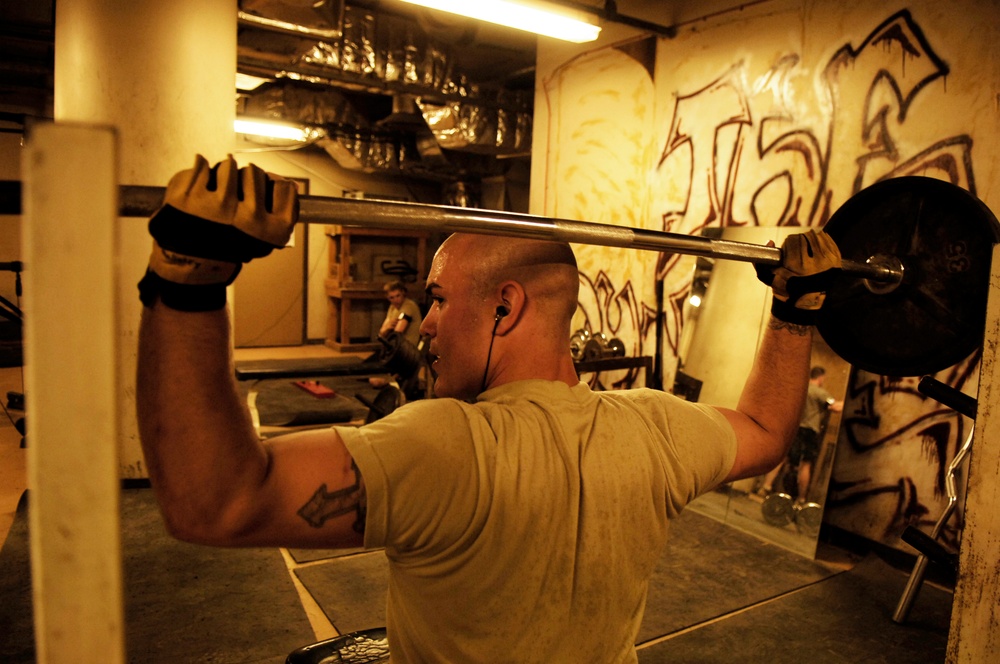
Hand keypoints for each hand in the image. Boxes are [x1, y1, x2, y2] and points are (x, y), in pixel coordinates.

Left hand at [138, 155, 298, 310]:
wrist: (191, 263)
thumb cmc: (228, 247)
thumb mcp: (264, 237)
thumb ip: (281, 210)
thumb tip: (290, 183)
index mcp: (273, 231)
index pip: (284, 187)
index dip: (272, 185)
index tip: (264, 190)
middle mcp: (249, 218)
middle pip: (255, 172)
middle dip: (244, 179)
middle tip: (234, 196)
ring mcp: (218, 206)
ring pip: (229, 166)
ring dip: (222, 175)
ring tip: (216, 193)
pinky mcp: (190, 196)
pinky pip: (202, 166)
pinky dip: (199, 173)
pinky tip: (199, 190)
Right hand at [755, 229, 841, 324]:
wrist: (809, 300)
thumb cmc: (788, 289)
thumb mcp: (770, 280)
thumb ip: (761, 264)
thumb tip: (770, 242)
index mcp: (797, 265)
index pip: (792, 241)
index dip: (788, 243)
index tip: (788, 249)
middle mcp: (814, 262)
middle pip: (804, 237)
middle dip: (799, 241)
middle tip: (797, 248)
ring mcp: (827, 260)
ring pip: (816, 237)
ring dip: (810, 239)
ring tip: (806, 247)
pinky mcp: (836, 259)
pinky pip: (827, 240)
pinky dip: (821, 240)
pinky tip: (816, 246)